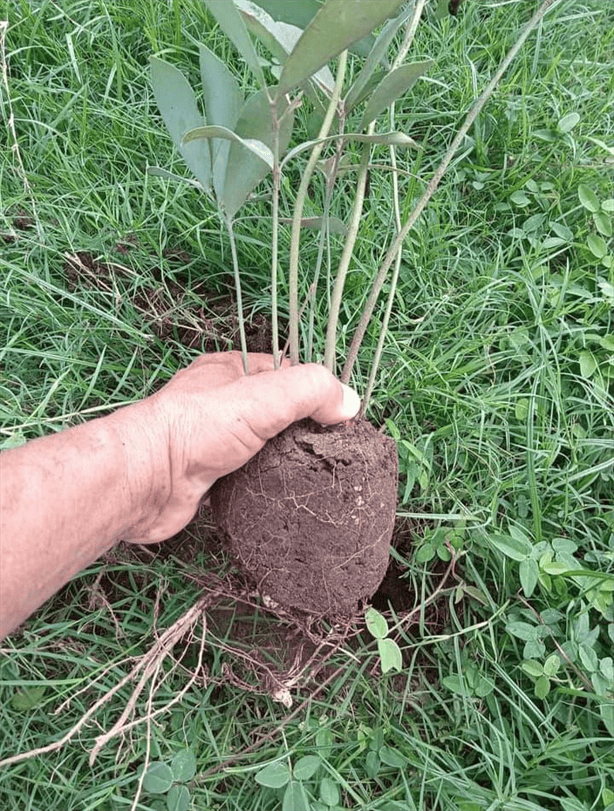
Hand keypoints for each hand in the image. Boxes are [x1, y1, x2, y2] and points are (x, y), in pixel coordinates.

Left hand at [124, 352, 359, 542]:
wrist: (145, 481)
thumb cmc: (196, 428)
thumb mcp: (263, 396)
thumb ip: (309, 391)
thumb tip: (350, 402)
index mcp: (230, 370)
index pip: (286, 372)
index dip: (315, 391)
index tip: (341, 416)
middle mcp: (220, 403)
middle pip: (276, 413)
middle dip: (303, 431)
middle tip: (331, 453)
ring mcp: (213, 441)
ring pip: (264, 448)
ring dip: (285, 462)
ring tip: (315, 477)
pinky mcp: (210, 478)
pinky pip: (249, 477)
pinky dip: (266, 485)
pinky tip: (284, 494)